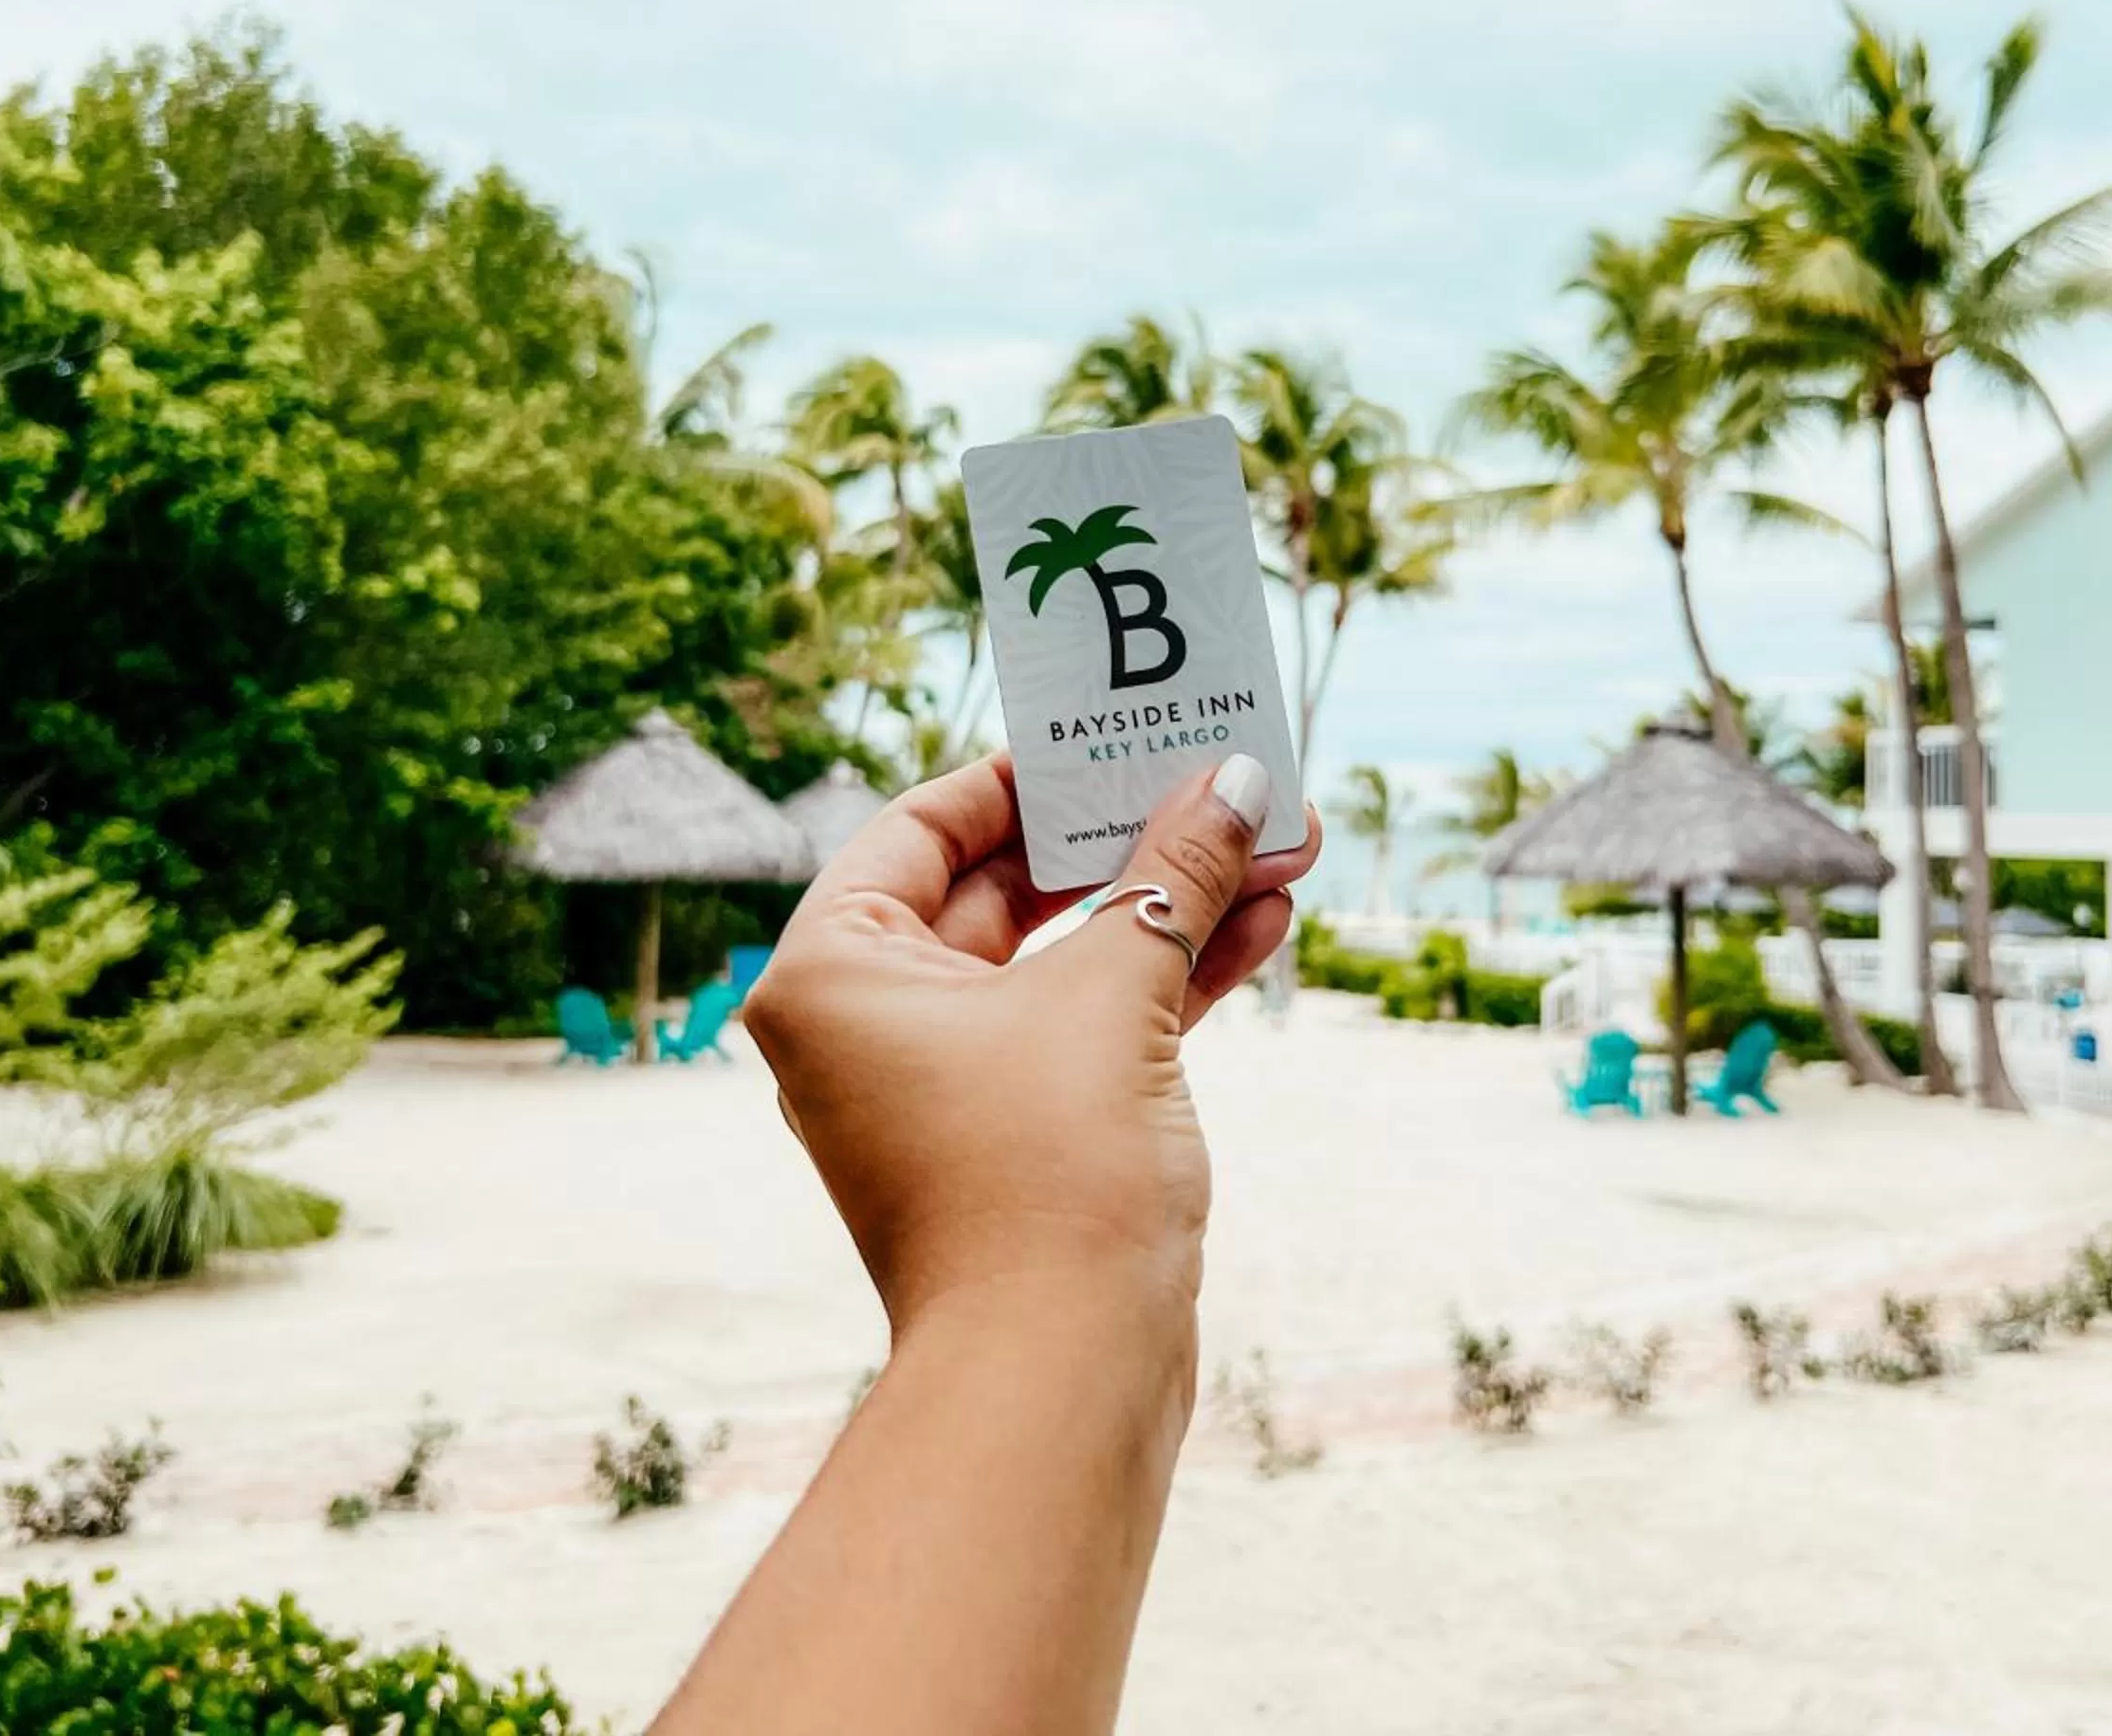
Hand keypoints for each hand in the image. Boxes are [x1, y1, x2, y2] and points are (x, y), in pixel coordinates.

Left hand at [742, 752, 1321, 1337]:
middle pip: (1002, 887)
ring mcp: (944, 1085)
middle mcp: (867, 1023)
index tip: (1115, 738)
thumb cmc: (1046, 1176)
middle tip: (1222, 781)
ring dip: (1168, 903)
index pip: (926, 825)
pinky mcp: (1019, 1135)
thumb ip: (1175, 874)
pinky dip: (1165, 977)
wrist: (1063, 1374)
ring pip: (1062, 959)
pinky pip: (1087, 1025)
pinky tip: (1262, 922)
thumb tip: (1242, 782)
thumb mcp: (1115, 994)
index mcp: (832, 971)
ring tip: (1279, 842)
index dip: (1028, 776)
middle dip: (1128, 838)